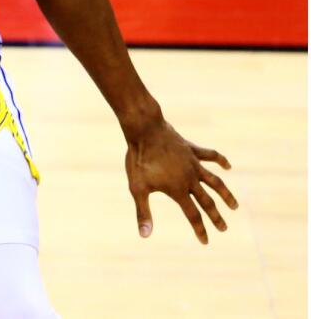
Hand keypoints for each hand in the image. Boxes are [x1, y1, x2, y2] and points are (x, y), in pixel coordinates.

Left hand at [125, 119, 238, 243]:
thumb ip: (143, 212)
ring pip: (215, 181)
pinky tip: (228, 166)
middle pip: (207, 201)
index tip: (206, 241)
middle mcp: (190, 178)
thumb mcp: (137, 188)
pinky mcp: (192, 149)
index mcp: (178, 190)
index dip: (199, 229)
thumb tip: (145, 236)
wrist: (145, 131)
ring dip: (225, 194)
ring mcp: (193, 163)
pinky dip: (221, 161)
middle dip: (216, 217)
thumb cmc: (139, 160)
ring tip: (235, 206)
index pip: (192, 215)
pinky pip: (210, 155)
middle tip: (224, 229)